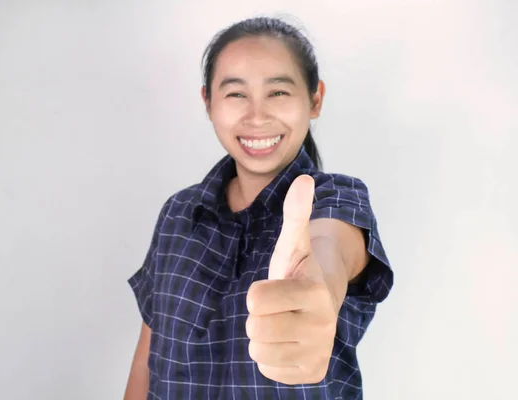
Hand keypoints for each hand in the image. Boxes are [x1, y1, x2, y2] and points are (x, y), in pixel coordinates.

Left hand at [245, 175, 337, 384]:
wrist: (321, 303)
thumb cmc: (298, 271)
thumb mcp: (292, 243)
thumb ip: (295, 214)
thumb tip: (303, 179)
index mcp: (316, 292)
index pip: (256, 299)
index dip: (257, 292)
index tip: (273, 287)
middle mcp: (324, 326)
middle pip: (255, 328)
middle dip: (258, 316)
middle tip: (276, 308)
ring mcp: (320, 352)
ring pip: (258, 352)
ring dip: (262, 337)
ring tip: (281, 323)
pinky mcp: (313, 373)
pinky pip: (268, 370)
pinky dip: (270, 358)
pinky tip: (286, 342)